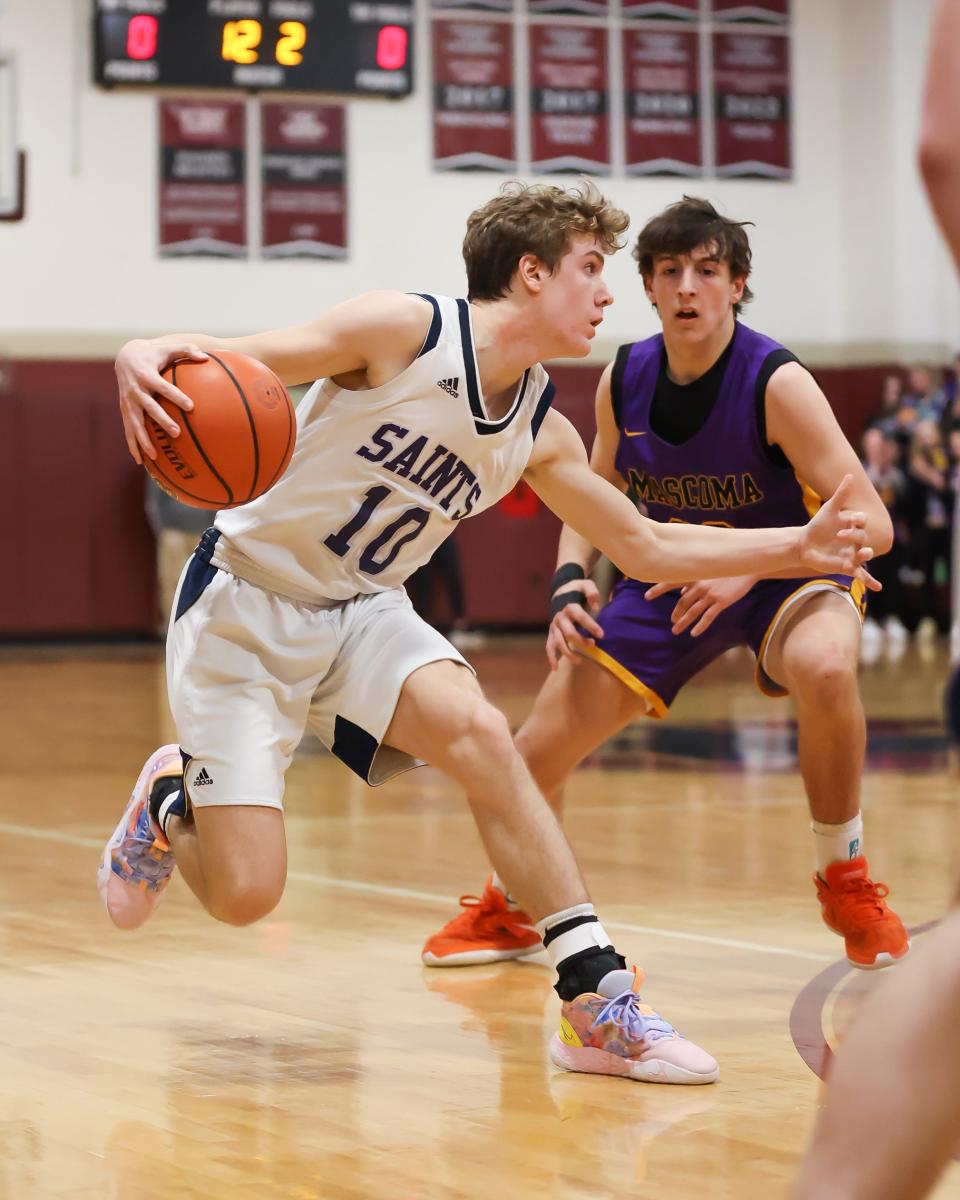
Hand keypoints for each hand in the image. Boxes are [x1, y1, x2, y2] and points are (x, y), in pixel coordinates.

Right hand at [116, 339, 207, 463]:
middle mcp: (135, 390)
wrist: (125, 356)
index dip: (176, 396)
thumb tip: (206, 357)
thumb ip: (186, 350)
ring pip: (135, 423)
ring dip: (144, 440)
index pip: (163, 387)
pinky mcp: (124, 410)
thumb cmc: (153, 353)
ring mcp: (128, 402)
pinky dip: (133, 445)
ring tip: (154, 456)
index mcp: (147, 375)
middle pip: (149, 408)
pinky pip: (128, 430)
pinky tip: (141, 462)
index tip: (190, 406)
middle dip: (162, 421)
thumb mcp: (168, 348)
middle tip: (177, 433)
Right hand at [546, 578, 603, 669]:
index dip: (590, 625)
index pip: (579, 616)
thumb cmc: (576, 590)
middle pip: (569, 633)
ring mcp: (554, 626)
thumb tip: (596, 608)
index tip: (601, 635)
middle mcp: (560, 617)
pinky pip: (549, 647)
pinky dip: (551, 658)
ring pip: (558, 642)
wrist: (560, 593)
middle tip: (593, 645)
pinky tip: (555, 668)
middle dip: (581, 641)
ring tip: (579, 661)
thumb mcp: (586, 585)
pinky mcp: (551, 633)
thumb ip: (592, 593)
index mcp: (569, 606)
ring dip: (568, 653)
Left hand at [645, 575, 755, 636]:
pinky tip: (693, 633)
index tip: (646, 596)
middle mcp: (699, 585)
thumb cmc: (726, 569)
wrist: (747, 568)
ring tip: (676, 631)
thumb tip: (681, 591)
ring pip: (692, 612)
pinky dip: (700, 626)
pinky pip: (708, 617)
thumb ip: (693, 581)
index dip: (658, 589)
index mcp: (694, 575)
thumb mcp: (707, 571)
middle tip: (672, 622)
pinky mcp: (721, 602)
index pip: (671, 582)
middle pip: (681, 602)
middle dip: (675, 614)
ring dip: (683, 623)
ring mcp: (710, 594)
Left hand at [798, 474, 873, 575]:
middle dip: (855, 536)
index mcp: (854, 525)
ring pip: (864, 554)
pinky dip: (871, 581)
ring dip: (865, 554)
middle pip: (862, 537)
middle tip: (841, 535)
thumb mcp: (828, 510)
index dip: (857, 520)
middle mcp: (856, 540)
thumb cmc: (818, 526)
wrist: (806, 544)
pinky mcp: (848, 567)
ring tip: (864, 554)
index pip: (861, 521)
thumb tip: (850, 474)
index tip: (850, 518)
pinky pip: (862, 574)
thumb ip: (841, 494)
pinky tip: (878, 587)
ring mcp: (853, 554)